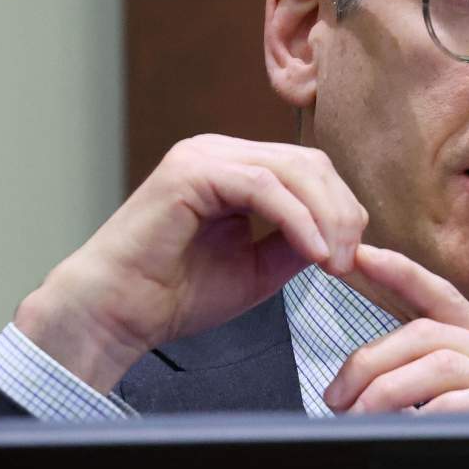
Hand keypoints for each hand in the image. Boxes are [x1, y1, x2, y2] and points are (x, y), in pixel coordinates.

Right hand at [13, 134, 366, 392]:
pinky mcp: (191, 172)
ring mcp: (204, 156)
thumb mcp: (259, 267)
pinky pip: (264, 187)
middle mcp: (219, 152)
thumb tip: (345, 235)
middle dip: (341, 212)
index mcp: (234, 169)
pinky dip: (298, 220)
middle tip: (349, 260)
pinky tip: (314, 253)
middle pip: (308, 163)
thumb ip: (298, 242)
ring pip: (292, 170)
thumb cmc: (176, 296)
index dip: (341, 209)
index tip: (353, 256)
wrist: (115, 315)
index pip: (308, 170)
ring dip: (326, 217)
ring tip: (335, 261)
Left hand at [323, 245, 468, 414]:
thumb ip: (422, 380)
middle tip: (338, 397)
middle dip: (371, 361)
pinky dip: (431, 414)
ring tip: (361, 418)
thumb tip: (359, 384)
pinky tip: (408, 428)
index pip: (439, 296)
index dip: (399, 273)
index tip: (360, 255)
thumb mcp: (458, 400)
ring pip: (441, 364)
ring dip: (389, 391)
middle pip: (425, 333)